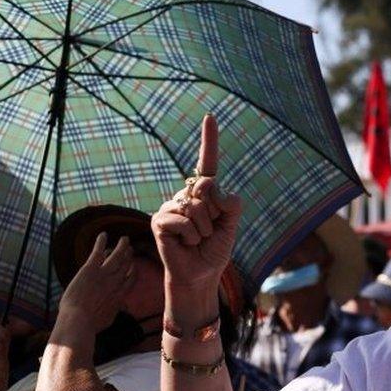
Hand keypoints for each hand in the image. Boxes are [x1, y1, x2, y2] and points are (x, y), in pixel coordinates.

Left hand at [57, 233, 135, 332]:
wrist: (79, 319)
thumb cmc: (92, 323)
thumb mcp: (109, 319)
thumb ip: (116, 310)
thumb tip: (121, 309)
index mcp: (120, 294)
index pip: (131, 278)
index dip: (133, 270)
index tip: (134, 265)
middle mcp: (115, 282)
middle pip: (126, 265)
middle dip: (129, 256)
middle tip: (130, 249)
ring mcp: (103, 274)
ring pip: (116, 256)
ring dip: (121, 246)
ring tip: (124, 239)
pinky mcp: (90, 269)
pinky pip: (98, 252)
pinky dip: (101, 242)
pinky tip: (103, 234)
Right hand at [151, 114, 241, 291]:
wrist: (200, 274)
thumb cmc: (214, 249)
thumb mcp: (231, 226)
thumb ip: (231, 204)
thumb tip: (213, 185)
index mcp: (205, 193)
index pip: (208, 163)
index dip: (209, 140)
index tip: (210, 116)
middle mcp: (186, 195)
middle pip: (207, 188)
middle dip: (215, 214)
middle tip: (208, 231)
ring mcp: (171, 206)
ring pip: (196, 207)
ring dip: (203, 230)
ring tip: (196, 239)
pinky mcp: (159, 220)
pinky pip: (183, 220)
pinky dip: (190, 236)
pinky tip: (184, 243)